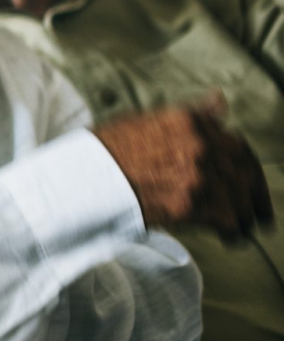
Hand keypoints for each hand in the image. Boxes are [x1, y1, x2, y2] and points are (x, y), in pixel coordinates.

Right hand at [92, 100, 273, 241]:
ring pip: (240, 198)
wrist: (80, 179)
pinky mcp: (190, 204)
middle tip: (259, 214)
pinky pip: (227, 220)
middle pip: (245, 173)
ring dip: (245, 216)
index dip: (248, 167)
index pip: (237, 145)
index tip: (251, 181)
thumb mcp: (146, 120)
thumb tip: (220, 101)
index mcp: (191, 121)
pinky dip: (233, 232)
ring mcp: (197, 174)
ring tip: (243, 229)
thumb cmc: (105, 150)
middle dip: (255, 196)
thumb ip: (189, 115)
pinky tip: (232, 239)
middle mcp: (200, 144)